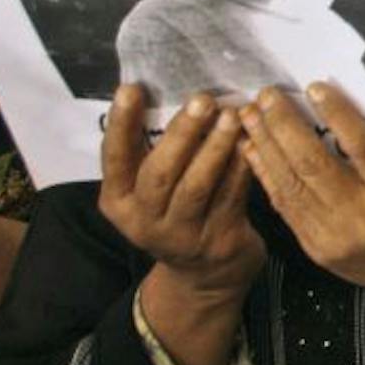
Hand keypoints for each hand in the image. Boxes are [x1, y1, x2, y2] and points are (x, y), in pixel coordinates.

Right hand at [100, 87, 262, 299]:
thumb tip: (169, 88)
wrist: (205, 275)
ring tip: (231, 116)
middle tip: (202, 100)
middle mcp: (143, 221)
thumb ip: (152, 152)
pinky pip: (231, 197)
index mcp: (118, 202)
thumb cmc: (176, 212)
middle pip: (159, 174)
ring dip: (216, 148)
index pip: (114, 159)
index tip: (130, 89)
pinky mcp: (219, 242)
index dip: (121, 124)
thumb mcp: (150, 191)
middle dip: (182, 134)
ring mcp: (181, 235)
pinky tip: (251, 143)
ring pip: (197, 187)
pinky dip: (240, 168)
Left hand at [240, 84, 364, 300]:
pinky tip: (253, 149)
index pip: (363, 149)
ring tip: (251, 115)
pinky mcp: (315, 248)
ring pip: (292, 184)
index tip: (315, 88)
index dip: (337, 116)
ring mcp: (334, 237)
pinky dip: (266, 174)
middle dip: (285, 126)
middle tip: (267, 96)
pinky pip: (285, 206)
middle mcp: (363, 219)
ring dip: (267, 145)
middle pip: (315, 165)